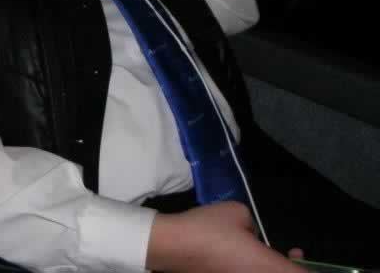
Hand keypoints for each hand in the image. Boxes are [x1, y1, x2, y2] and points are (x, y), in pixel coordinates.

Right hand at [147, 202, 306, 272]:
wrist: (171, 246)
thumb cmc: (207, 228)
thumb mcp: (237, 213)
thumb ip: (254, 226)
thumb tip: (252, 236)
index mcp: (269, 267)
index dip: (310, 267)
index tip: (303, 255)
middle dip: (293, 267)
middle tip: (295, 254)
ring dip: (274, 268)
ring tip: (270, 254)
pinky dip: (255, 269)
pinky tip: (246, 259)